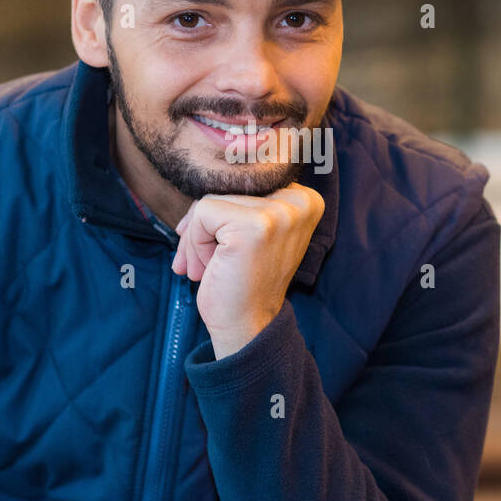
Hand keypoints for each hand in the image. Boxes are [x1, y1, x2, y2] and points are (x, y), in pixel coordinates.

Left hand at [171, 182, 323, 358]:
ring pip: (210, 201)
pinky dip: (195, 243)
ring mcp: (280, 213)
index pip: (244, 181)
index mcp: (305, 199)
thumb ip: (240, 200)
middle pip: (227, 188)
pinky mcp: (255, 225)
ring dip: (197, 238)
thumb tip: (201, 172)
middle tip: (205, 263)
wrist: (246, 327)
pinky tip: (208, 269)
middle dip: (203, 227)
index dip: (221, 212)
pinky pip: (203, 213)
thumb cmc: (242, 280)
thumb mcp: (252, 230)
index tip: (218, 244)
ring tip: (208, 268)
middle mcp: (300, 202)